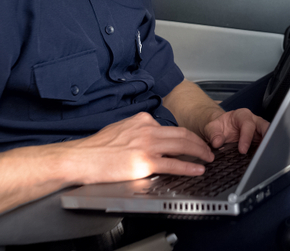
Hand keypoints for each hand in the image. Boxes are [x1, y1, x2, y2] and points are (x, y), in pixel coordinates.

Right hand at [59, 112, 214, 184]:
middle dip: (199, 142)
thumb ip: (138, 132)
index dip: (186, 135)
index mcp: (142, 120)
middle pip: (182, 134)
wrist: (81, 158)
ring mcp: (147, 145)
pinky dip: (189, 166)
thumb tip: (150, 139)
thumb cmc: (96, 148)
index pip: (170, 127)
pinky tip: (197, 169)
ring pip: (182, 146)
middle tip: (208, 149)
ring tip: (208, 158)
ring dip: (199, 152)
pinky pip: (173, 164)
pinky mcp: (144, 162)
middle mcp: (147, 129)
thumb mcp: (121, 129)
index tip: (193, 141)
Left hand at [202, 108, 269, 153]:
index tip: (242, 151)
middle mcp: (254, 121)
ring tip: (265, 157)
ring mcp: (258, 130)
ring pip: (269, 135)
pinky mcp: (260, 139)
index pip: (248, 124)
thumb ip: (213, 134)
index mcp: (242, 115)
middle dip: (267, 137)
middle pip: (265, 127)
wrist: (221, 129)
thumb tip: (217, 143)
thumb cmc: (219, 127)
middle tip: (264, 151)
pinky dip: (265, 151)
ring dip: (267, 146)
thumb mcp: (211, 128)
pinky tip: (263, 159)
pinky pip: (265, 144)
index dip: (246, 137)